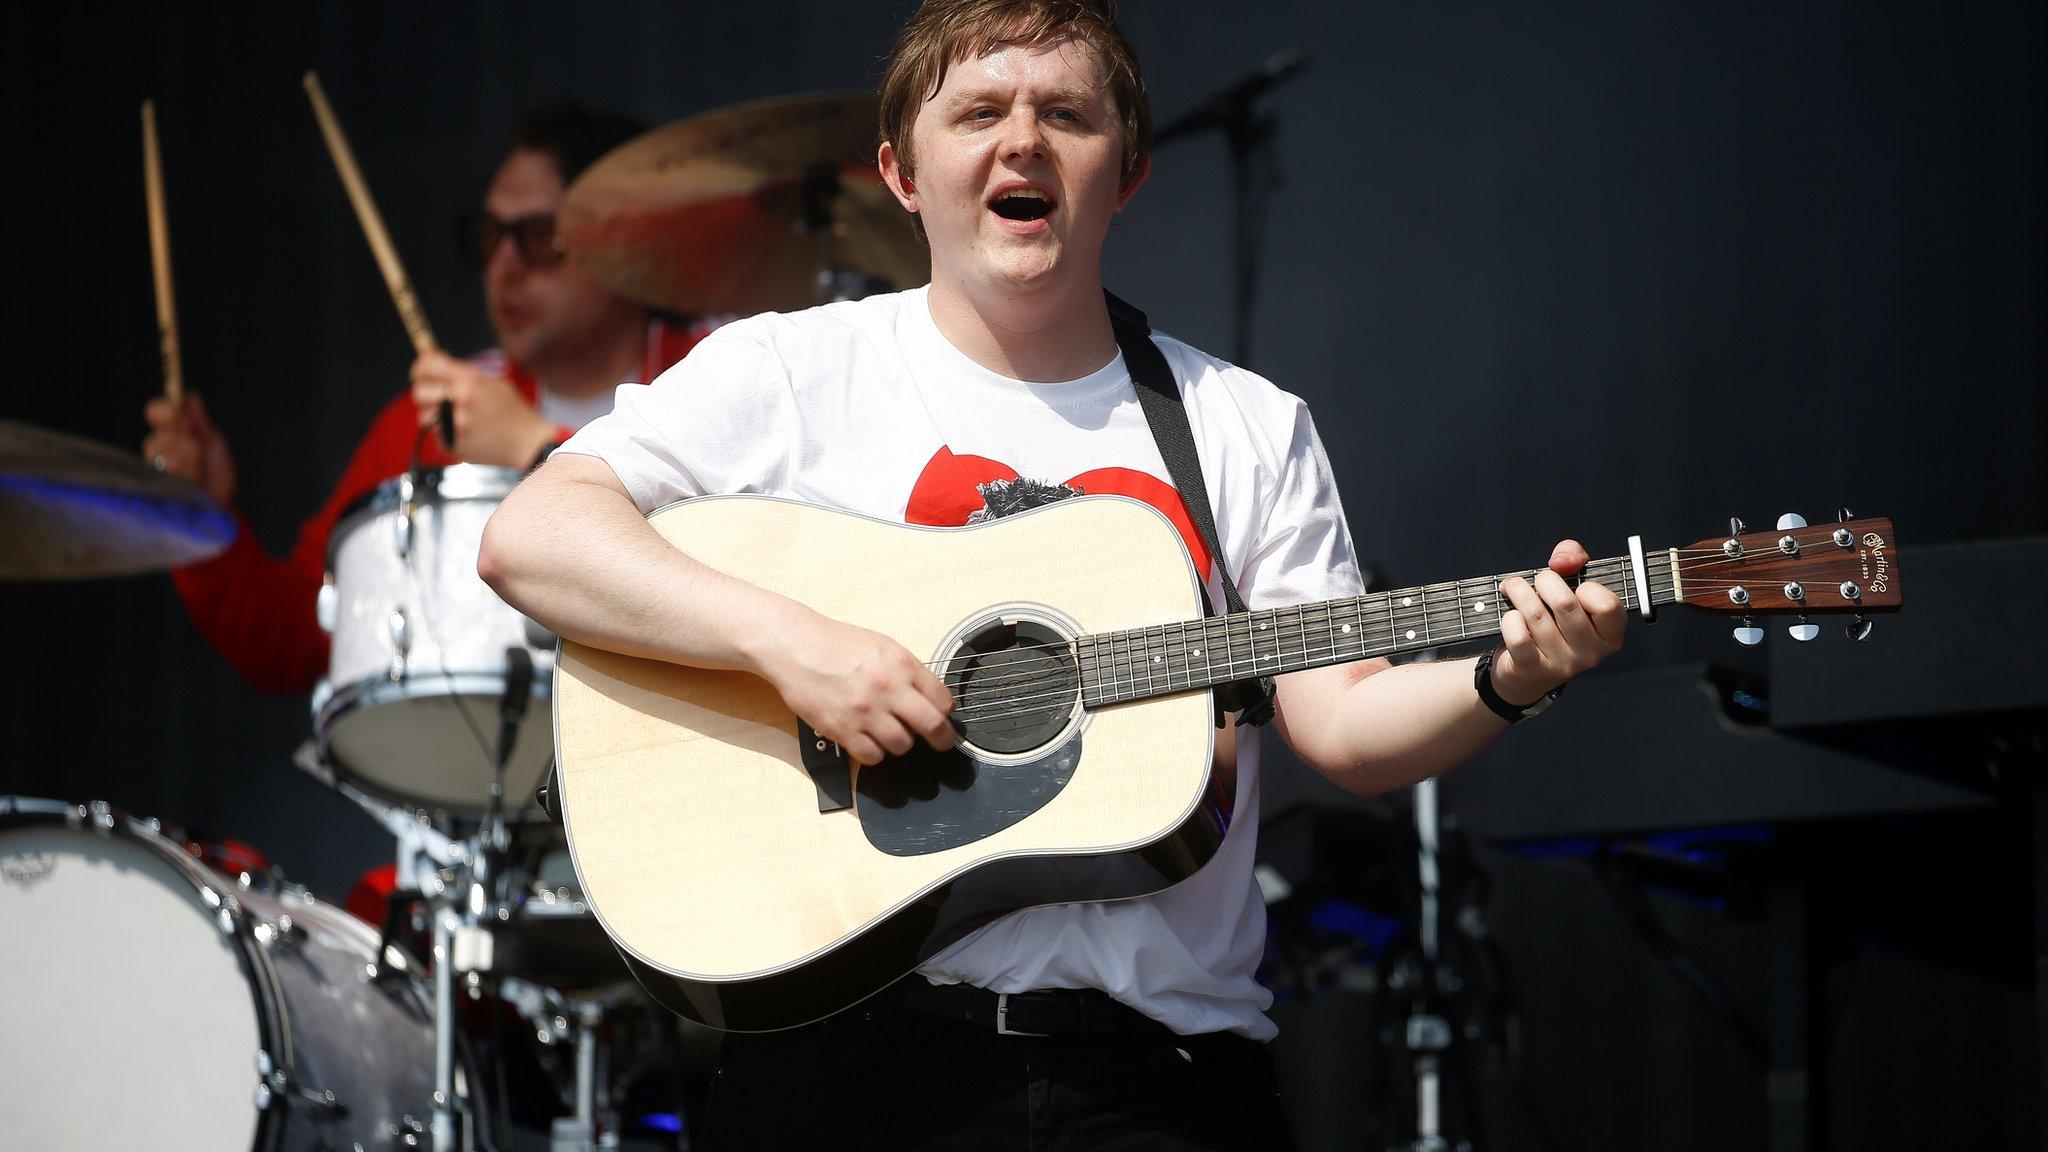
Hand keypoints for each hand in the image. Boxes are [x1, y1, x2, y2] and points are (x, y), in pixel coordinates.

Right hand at [140, 392, 235, 504]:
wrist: (220, 500)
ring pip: (165, 454)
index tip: (180, 413)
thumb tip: (190, 395)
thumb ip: (199, 420)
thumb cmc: (215, 471)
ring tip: (199, 468)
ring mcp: (155, 467)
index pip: (155, 411)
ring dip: (190, 460)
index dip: (165, 409)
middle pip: (160, 434)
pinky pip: (170, 472)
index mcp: (170, 431)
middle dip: (185, 442)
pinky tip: (195, 480)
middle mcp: (158, 447)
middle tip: (199, 448)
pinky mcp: (158, 486)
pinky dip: (189, 474)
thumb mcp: (212, 441)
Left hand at [409, 350, 556, 467]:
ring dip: (434, 416)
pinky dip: (444, 433)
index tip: (421, 372)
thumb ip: (461, 372)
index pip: (427, 366)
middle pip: (418, 393)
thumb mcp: (492, 382)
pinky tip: (463, 432)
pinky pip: (435, 435)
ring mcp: (456, 425)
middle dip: (424, 393)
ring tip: (455, 417)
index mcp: (470, 381)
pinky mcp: (454, 445)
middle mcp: (460, 401)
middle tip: (435, 396)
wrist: (527, 443)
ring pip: (424, 417)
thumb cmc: (512, 411)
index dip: (420, 367)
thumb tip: (431, 360)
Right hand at [759, 611, 956, 765]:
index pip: (943, 700)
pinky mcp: (843, 730)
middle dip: (942, 740)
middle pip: (933, 727)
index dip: (946, 713)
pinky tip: (869, 740)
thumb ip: (908, 671)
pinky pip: (873, 756)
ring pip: (903, 746)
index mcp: (902, 664)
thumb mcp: (882, 646)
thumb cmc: (837, 644)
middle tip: (941, 743)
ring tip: (890, 733)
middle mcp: (888, 688)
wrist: (796, 647)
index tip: (943, 718)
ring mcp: (865, 712)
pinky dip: (875, 753)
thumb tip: (931, 698)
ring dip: (901, 743)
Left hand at [1491, 539, 1625, 705]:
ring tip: (1514, 589)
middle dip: (1544, 580)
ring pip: (1535, 615)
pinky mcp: (1533, 670)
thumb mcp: (1573, 587)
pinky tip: (1511, 616)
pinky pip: (1518, 636)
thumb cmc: (1554, 621)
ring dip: (1518, 592)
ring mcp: (1562, 664)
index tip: (1575, 586)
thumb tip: (1560, 561)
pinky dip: (1509, 618)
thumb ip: (1574, 560)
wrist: (1527, 671)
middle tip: (1537, 581)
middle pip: (1565, 603)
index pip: (1608, 605)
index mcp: (1610, 634)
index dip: (1587, 587)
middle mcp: (1591, 653)